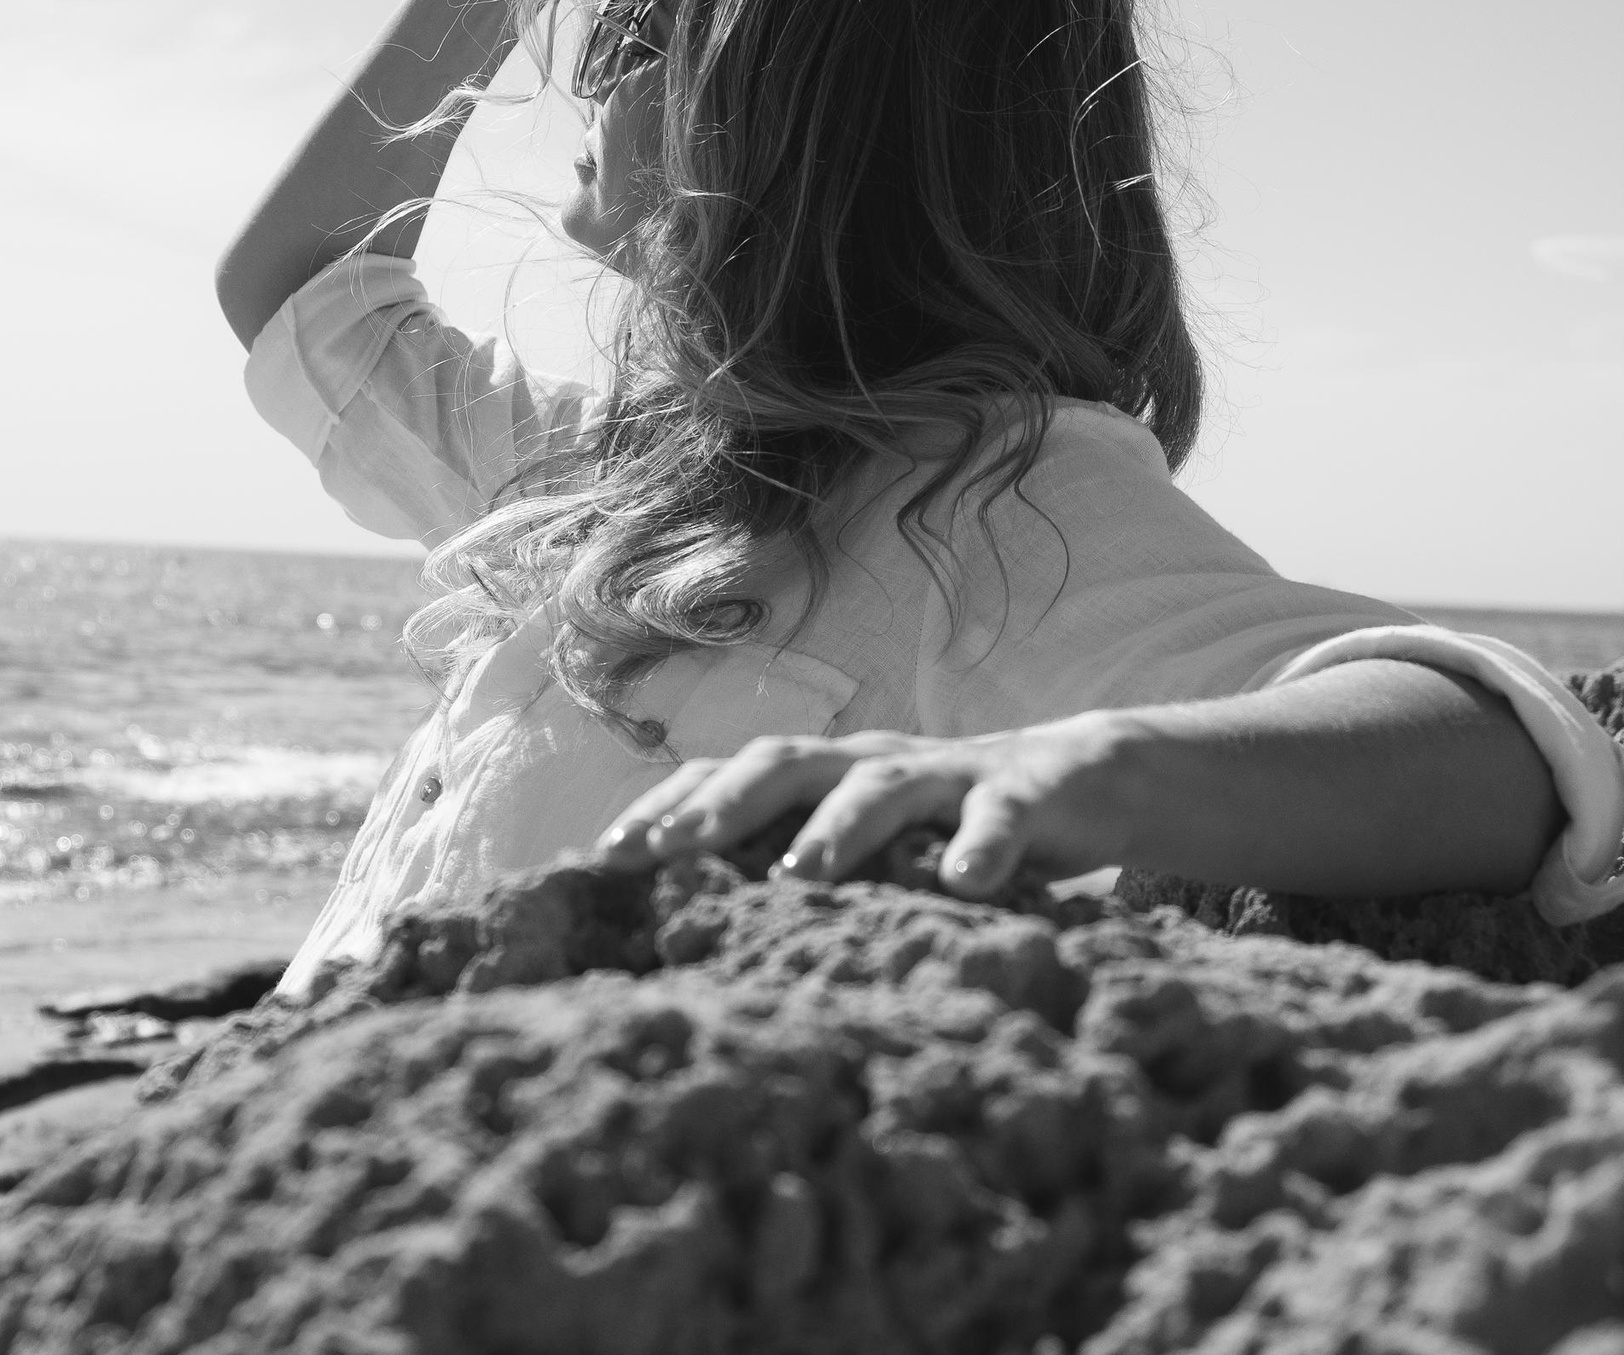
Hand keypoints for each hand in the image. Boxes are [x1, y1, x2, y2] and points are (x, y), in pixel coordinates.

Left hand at [591, 714, 1145, 898]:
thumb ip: (796, 868)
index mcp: (825, 776)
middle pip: (787, 763)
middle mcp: (871, 763)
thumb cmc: (951, 829)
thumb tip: (692, 928)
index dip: (667, 807)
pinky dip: (982, 847)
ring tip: (799, 873)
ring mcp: (949, 773)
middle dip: (724, 804)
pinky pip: (1001, 817)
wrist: (1087, 779)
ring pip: (882, 784)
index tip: (605, 856)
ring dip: (837, 826)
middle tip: (673, 851)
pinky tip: (965, 885)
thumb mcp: (869, 846)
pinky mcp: (1026, 794)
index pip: (728, 774)